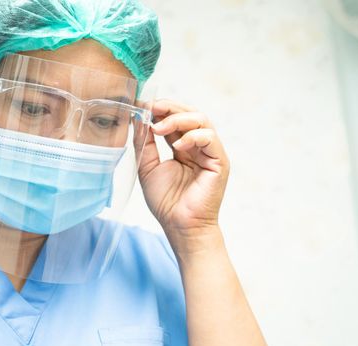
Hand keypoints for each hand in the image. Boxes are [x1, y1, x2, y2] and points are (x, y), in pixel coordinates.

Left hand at [136, 99, 229, 241]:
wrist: (180, 226)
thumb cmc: (166, 202)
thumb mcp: (148, 167)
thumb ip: (144, 144)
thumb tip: (138, 119)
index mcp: (183, 147)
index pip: (175, 119)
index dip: (160, 109)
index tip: (142, 106)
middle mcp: (198, 146)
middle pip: (190, 113)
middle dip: (169, 107)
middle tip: (151, 108)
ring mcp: (210, 152)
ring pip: (201, 120)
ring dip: (178, 119)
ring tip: (158, 128)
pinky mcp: (219, 161)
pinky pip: (210, 138)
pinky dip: (193, 136)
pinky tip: (178, 145)